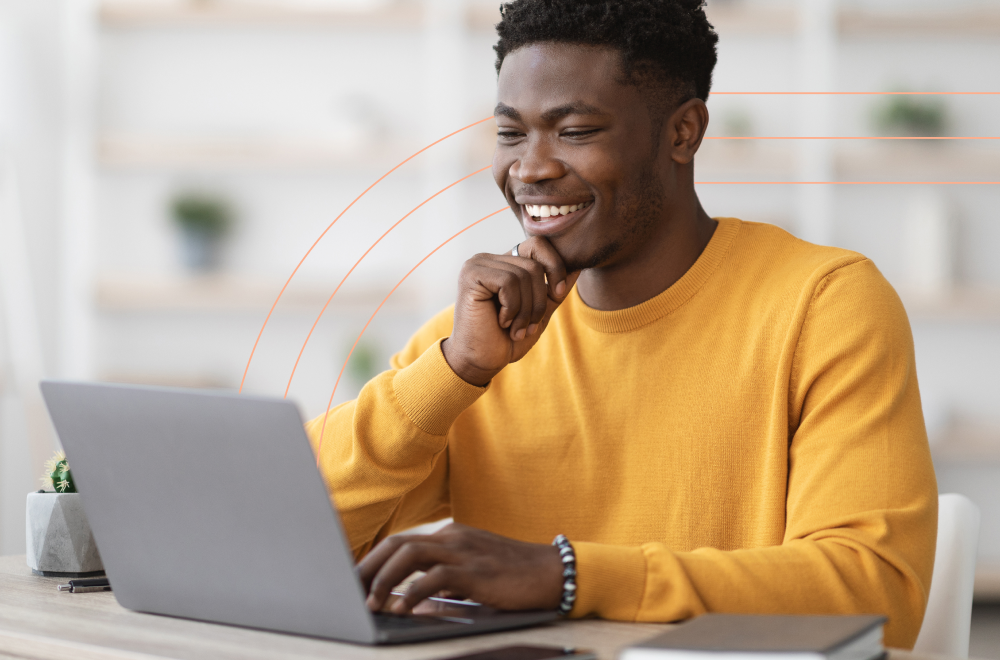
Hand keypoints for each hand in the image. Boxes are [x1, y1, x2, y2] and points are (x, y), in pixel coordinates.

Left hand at [358, 523, 563, 613]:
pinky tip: (403, 608)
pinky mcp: (475, 570)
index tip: (354, 578)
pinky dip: (414, 592)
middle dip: (368, 567)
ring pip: (409, 555)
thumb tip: (411, 601)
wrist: (553, 572)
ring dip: (384, 579)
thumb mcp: (472, 574)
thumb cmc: (513, 576)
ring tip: (371, 602)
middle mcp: (452, 537)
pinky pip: (435, 577)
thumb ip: (442, 582)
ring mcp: (463, 550)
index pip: (401, 542)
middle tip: (349, 590)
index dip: (373, 559)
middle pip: (397, 544)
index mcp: (449, 535)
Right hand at [443, 237, 579, 385]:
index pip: (538, 245)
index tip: (558, 295)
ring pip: (524, 275)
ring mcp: (477, 265)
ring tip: (515, 328)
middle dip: (539, 301)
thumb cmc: (506, 340)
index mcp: (503, 264)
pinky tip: (501, 322)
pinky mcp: (472, 275)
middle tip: (527, 326)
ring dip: (525, 310)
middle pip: (535, 265)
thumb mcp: (539, 312)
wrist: (480, 362)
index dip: (555, 267)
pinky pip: (509, 282)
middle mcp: (489, 259)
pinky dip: (512, 308)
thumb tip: (577, 266)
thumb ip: (554, 289)